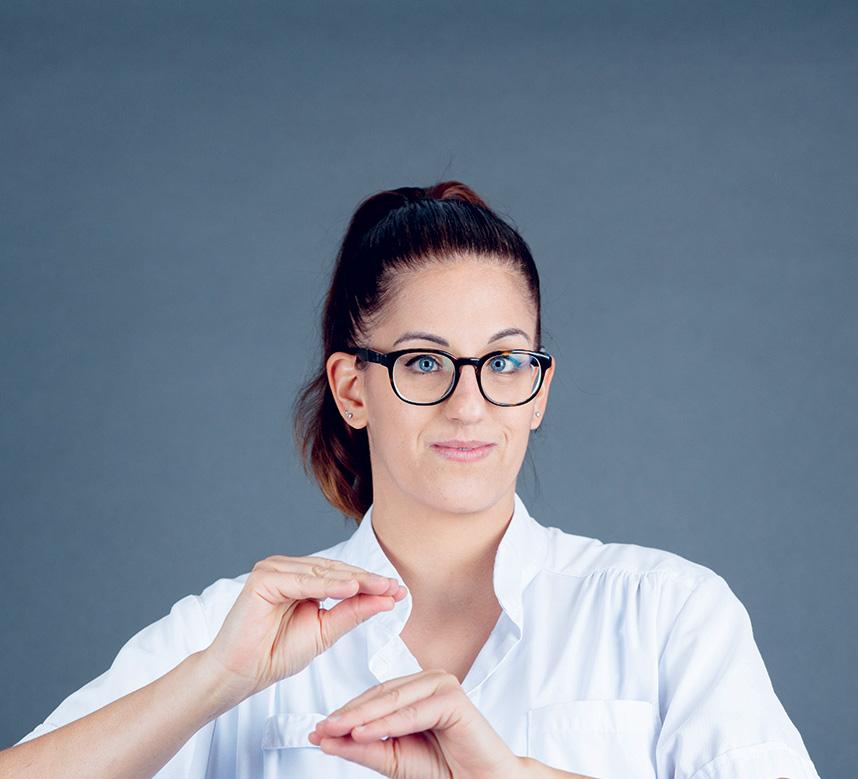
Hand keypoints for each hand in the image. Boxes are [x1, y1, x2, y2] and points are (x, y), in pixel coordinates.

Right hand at [202, 555, 407, 700]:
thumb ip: (352, 612)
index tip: (399, 591)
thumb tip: (387, 599)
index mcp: (303, 579)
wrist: (243, 674)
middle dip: (368, 580)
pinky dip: (327, 585)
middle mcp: (288, 569)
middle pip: (336, 571)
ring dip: (353, 580)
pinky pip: (301, 581)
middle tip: (395, 587)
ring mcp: (274, 570)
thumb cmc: (277, 653)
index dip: (372, 583)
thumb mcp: (325, 631)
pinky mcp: (263, 578)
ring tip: (380, 586)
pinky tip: (350, 589)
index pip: (343, 577)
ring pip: (322, 573)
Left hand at [308, 669, 523, 778]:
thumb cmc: (442, 768)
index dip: (345, 713)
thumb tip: (326, 739)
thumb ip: (363, 747)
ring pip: (393, 701)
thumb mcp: (394, 759)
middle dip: (348, 714)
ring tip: (336, 730)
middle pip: (380, 695)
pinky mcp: (453, 698)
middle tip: (321, 729)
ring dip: (363, 717)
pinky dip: (388, 723)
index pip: (373, 697)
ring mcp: (442, 685)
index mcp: (415, 689)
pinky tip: (364, 732)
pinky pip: (414, 712)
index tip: (317, 730)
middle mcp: (428, 681)